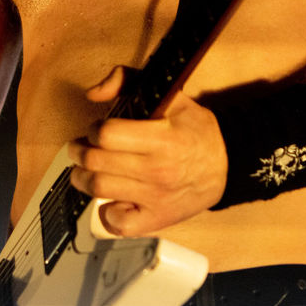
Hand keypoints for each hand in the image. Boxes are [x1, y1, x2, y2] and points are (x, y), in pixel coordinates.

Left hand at [66, 66, 227, 235]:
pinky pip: (117, 224)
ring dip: (82, 178)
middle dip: (79, 151)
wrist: (227, 166)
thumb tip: (92, 93)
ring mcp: (156, 199)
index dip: (94, 129)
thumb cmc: (195, 130)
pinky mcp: (156, 219)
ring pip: (98, 189)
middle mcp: (158, 171)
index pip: (107, 135)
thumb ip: (128, 81)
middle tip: (80, 147)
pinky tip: (110, 199)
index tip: (97, 129)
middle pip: (96, 162)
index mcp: (163, 139)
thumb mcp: (171, 96)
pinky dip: (106, 213)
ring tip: (86, 170)